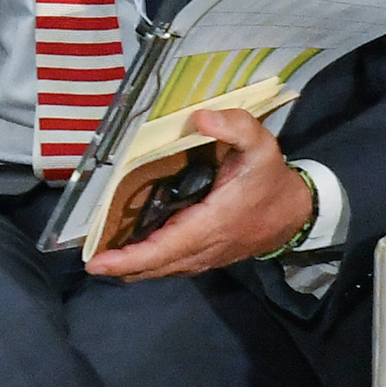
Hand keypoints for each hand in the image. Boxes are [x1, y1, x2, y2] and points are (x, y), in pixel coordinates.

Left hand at [86, 108, 317, 280]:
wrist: (296, 211)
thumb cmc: (271, 178)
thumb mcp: (262, 145)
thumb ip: (236, 127)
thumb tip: (200, 118)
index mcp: (213, 223)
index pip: (165, 248)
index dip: (130, 258)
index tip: (98, 263)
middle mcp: (205, 247)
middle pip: (156, 264)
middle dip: (121, 266)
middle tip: (89, 262)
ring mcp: (206, 256)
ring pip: (163, 268)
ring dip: (132, 267)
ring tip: (102, 260)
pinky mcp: (207, 256)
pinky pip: (172, 265)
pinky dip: (149, 264)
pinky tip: (129, 257)